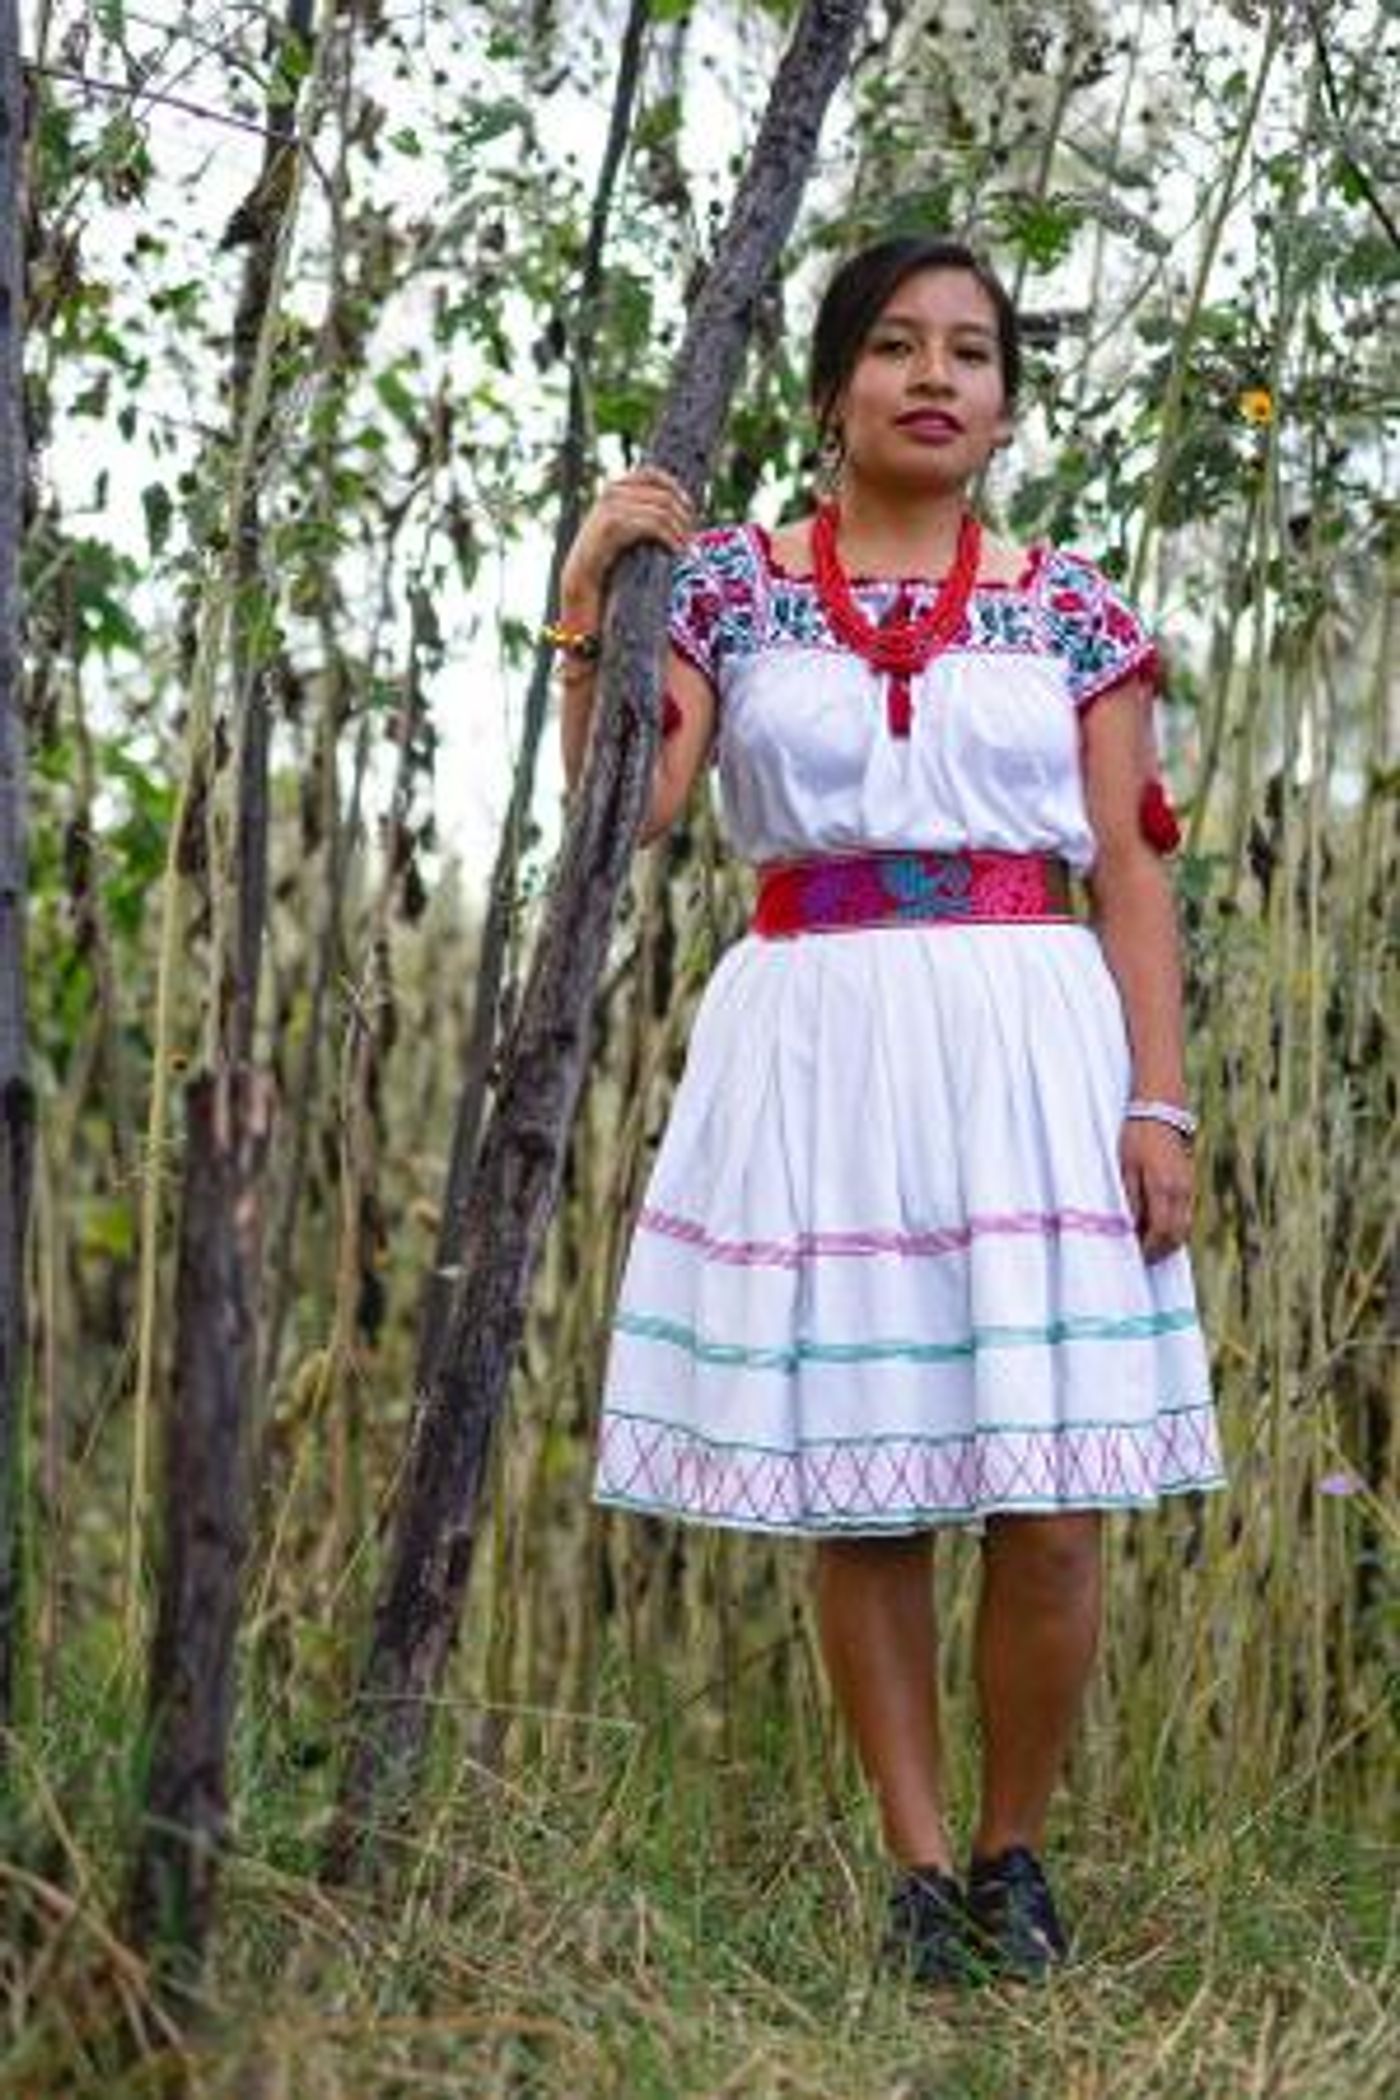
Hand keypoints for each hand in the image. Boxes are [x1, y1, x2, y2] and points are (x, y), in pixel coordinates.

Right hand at [559, 466, 694, 603]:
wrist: (584, 575)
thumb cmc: (609, 554)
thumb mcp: (628, 525)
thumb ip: (645, 511)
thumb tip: (681, 509)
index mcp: (616, 486)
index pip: (652, 474)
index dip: (675, 488)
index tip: (689, 508)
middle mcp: (613, 491)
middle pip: (662, 495)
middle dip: (682, 516)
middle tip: (692, 536)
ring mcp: (612, 506)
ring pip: (660, 511)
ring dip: (678, 530)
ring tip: (686, 548)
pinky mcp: (614, 524)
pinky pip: (651, 525)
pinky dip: (668, 538)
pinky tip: (675, 551)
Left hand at [1120, 1117, 1193, 1263]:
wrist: (1161, 1111)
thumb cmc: (1137, 1137)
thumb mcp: (1125, 1167)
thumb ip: (1131, 1200)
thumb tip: (1130, 1227)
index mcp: (1163, 1189)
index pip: (1162, 1233)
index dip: (1150, 1250)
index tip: (1137, 1257)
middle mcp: (1181, 1191)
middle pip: (1177, 1235)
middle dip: (1161, 1250)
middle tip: (1144, 1257)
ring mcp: (1189, 1187)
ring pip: (1185, 1225)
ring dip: (1169, 1240)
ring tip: (1150, 1244)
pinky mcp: (1190, 1182)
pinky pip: (1185, 1213)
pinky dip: (1174, 1225)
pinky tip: (1158, 1225)